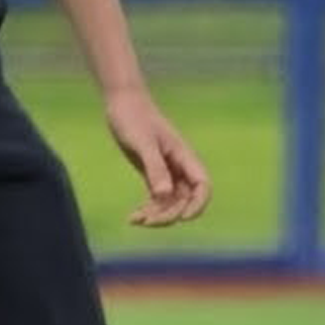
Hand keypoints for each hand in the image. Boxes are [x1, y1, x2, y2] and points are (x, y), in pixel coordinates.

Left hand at [106, 88, 209, 226]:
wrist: (121, 102)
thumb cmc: (134, 117)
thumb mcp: (143, 143)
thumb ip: (155, 167)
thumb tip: (164, 195)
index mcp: (185, 156)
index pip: (203, 186)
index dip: (198, 205)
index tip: (183, 218)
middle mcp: (179, 167)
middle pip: (185, 200)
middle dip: (170, 214)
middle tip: (147, 221)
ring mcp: (167, 171)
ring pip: (170, 203)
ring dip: (157, 215)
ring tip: (134, 221)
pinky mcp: (152, 174)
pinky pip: (156, 199)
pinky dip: (147, 209)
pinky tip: (133, 218)